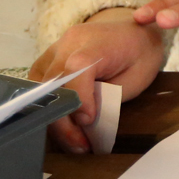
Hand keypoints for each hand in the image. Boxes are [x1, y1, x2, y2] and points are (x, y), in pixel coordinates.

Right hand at [29, 8, 163, 153]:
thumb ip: (108, 98)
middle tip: (80, 145)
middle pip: (54, 84)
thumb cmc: (140, 55)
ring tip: (73, 139)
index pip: (78, 67)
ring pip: (41, 89)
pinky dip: (48, 106)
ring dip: (54, 118)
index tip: (88, 122)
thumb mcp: (135, 80)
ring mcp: (56, 47)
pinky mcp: (48, 57)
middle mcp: (71, 41)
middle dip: (64, 121)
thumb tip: (83, 122)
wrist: (134, 32)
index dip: (79, 98)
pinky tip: (64, 123)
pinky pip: (38, 85)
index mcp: (98, 42)